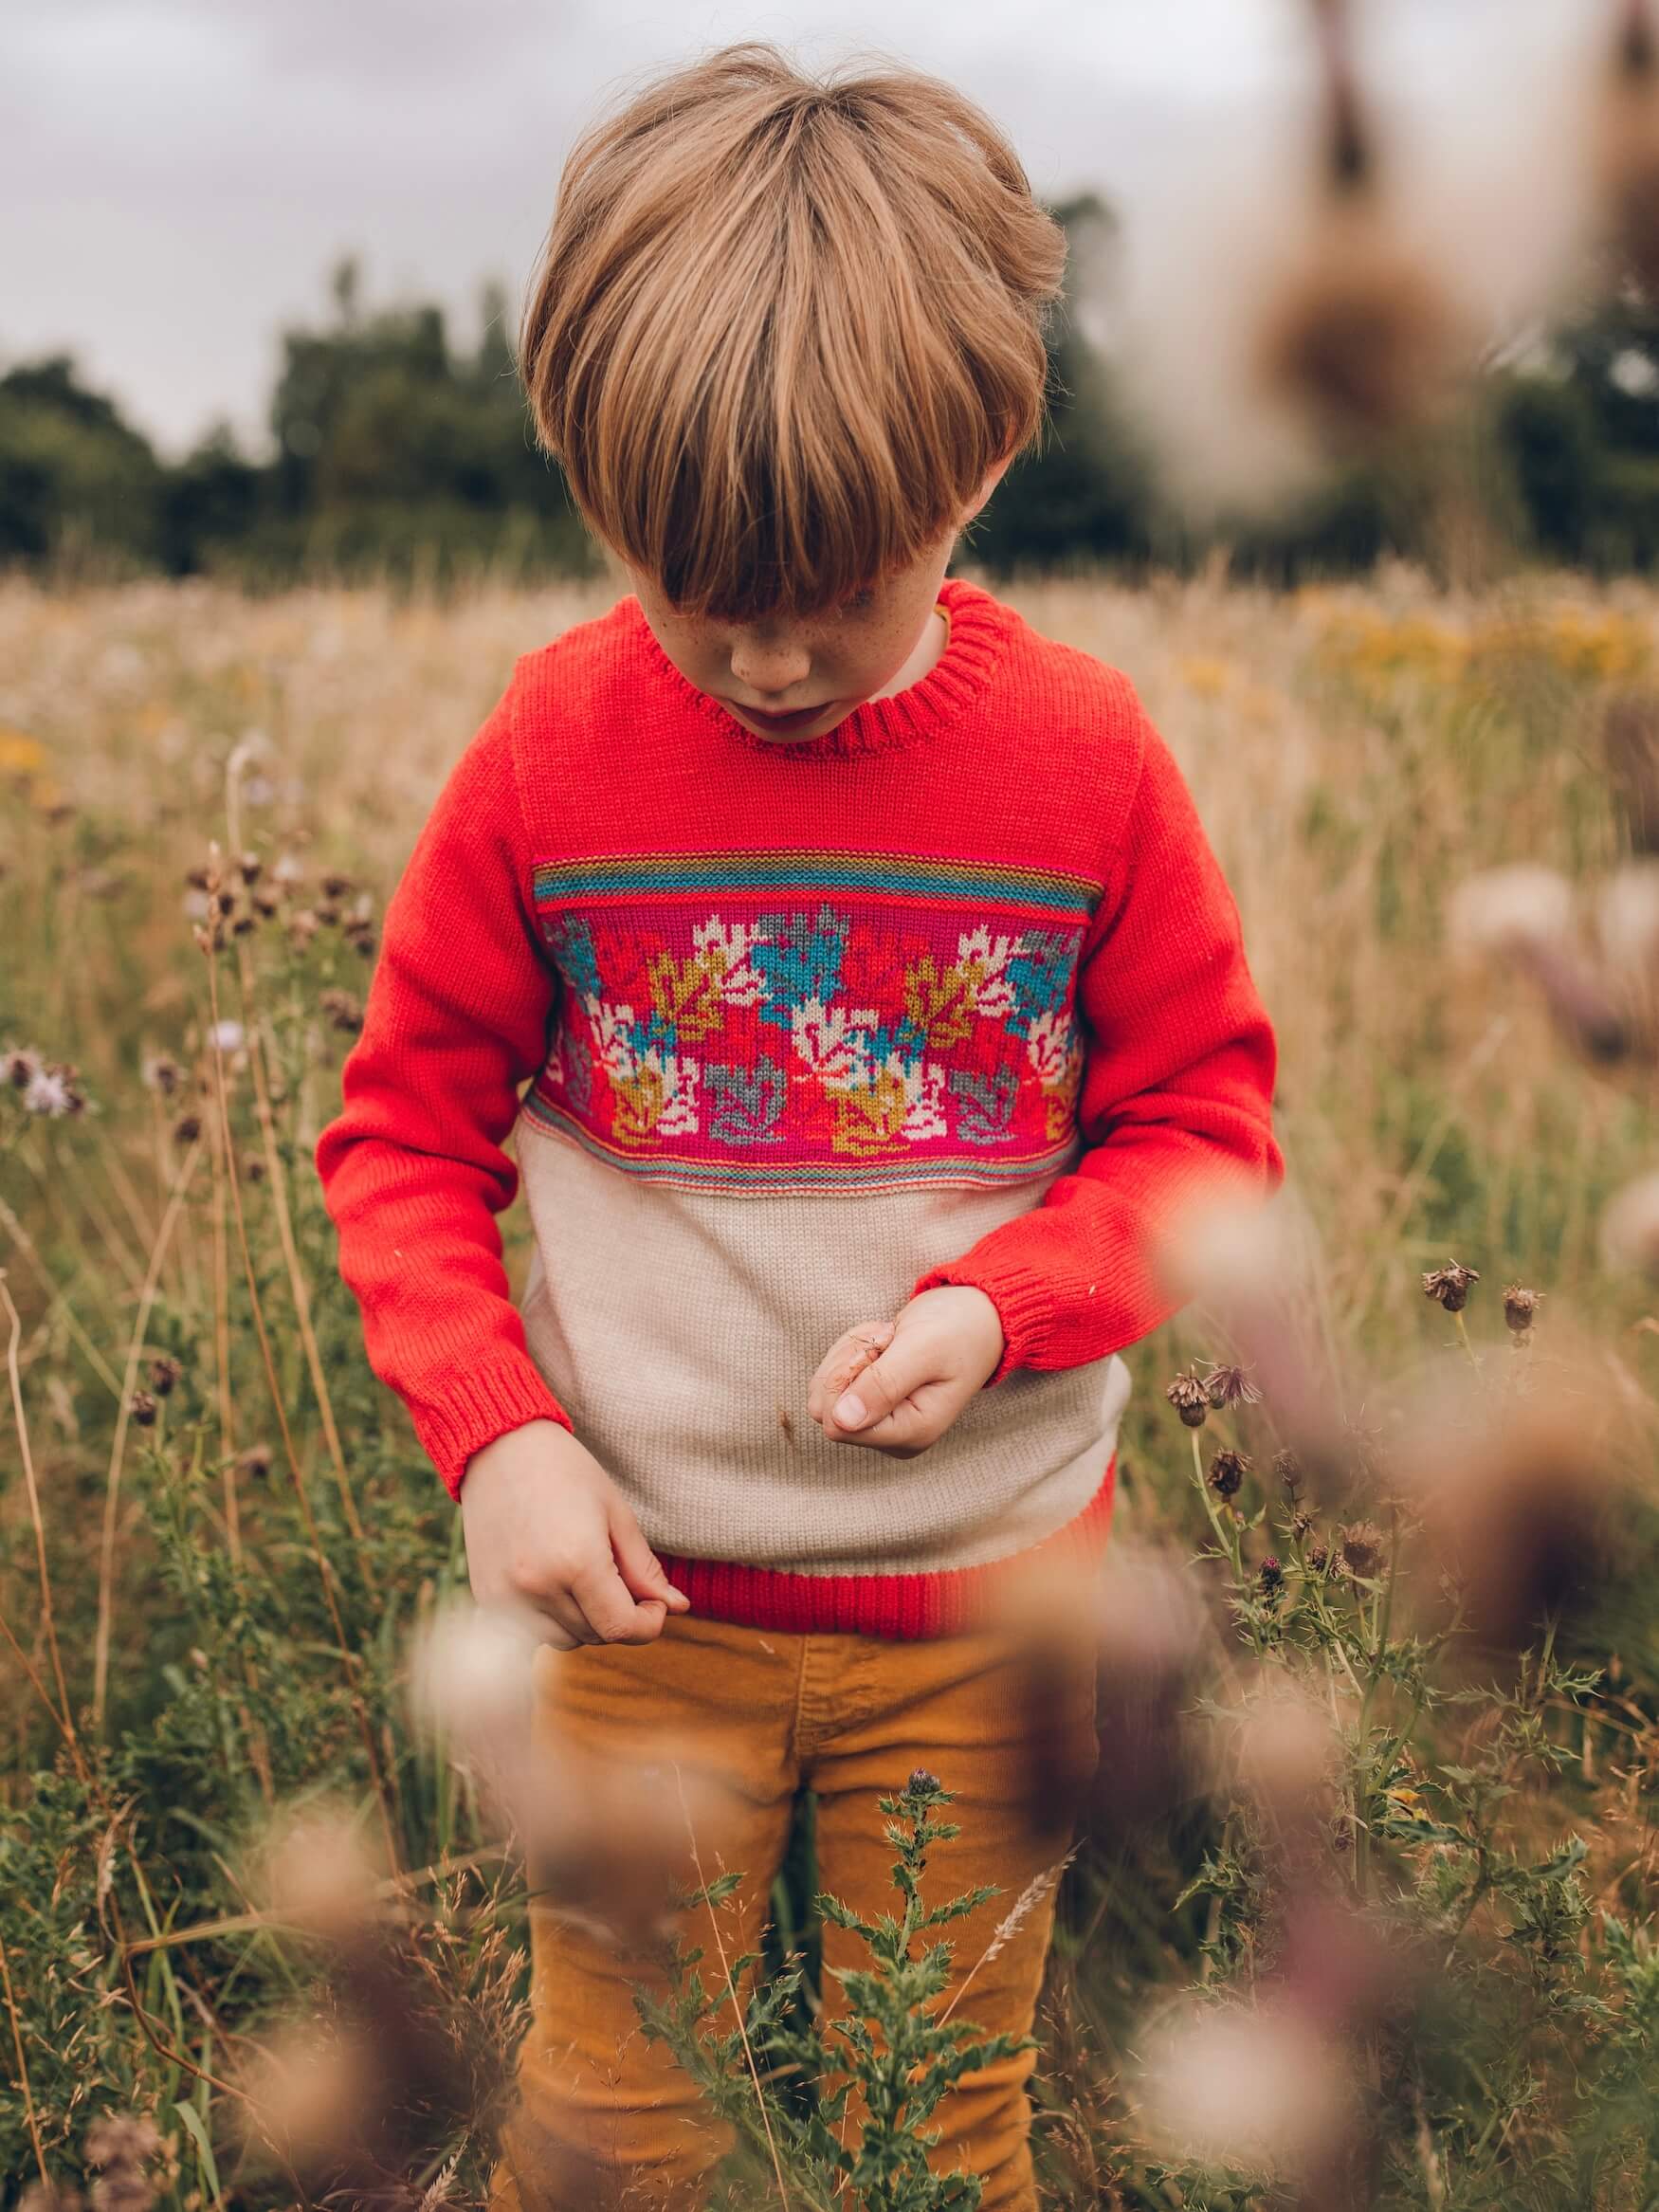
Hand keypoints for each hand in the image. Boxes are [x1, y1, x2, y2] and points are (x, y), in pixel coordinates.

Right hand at [460, 1420, 690, 1647]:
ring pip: (564, 1639)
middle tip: (618, 1573)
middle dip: (618, 1616)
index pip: (621, 1628)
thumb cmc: (565, 1472)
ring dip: (585, 1620)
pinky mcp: (486, 1598)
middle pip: (595, 1635)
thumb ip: (645, 1569)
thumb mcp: (616, 1514)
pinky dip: (551, 1619)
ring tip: (583, 1572)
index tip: (655, 1604)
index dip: (648, 1624)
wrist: (499, 1447)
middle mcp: (537, 1588)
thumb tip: (678, 1608)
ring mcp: (506, 1598)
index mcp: (576, 1563)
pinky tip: (555, 1584)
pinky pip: (530, 1633)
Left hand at [807, 1286, 1005, 1457]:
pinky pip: (832, 1377)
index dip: (847, 1379)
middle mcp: (892, 1436)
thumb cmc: (958, 1331)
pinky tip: (884, 1343)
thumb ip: (884, 1385)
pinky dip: (851, 1350)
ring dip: (851, 1352)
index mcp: (911, 1433)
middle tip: (888, 1340)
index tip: (882, 1348)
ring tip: (890, 1340)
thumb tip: (843, 1420)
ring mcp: (880, 1420)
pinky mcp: (870, 1402)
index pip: (838, 1423)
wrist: (976, 1316)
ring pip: (824, 1390)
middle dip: (849, 1363)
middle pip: (826, 1407)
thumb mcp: (923, 1350)